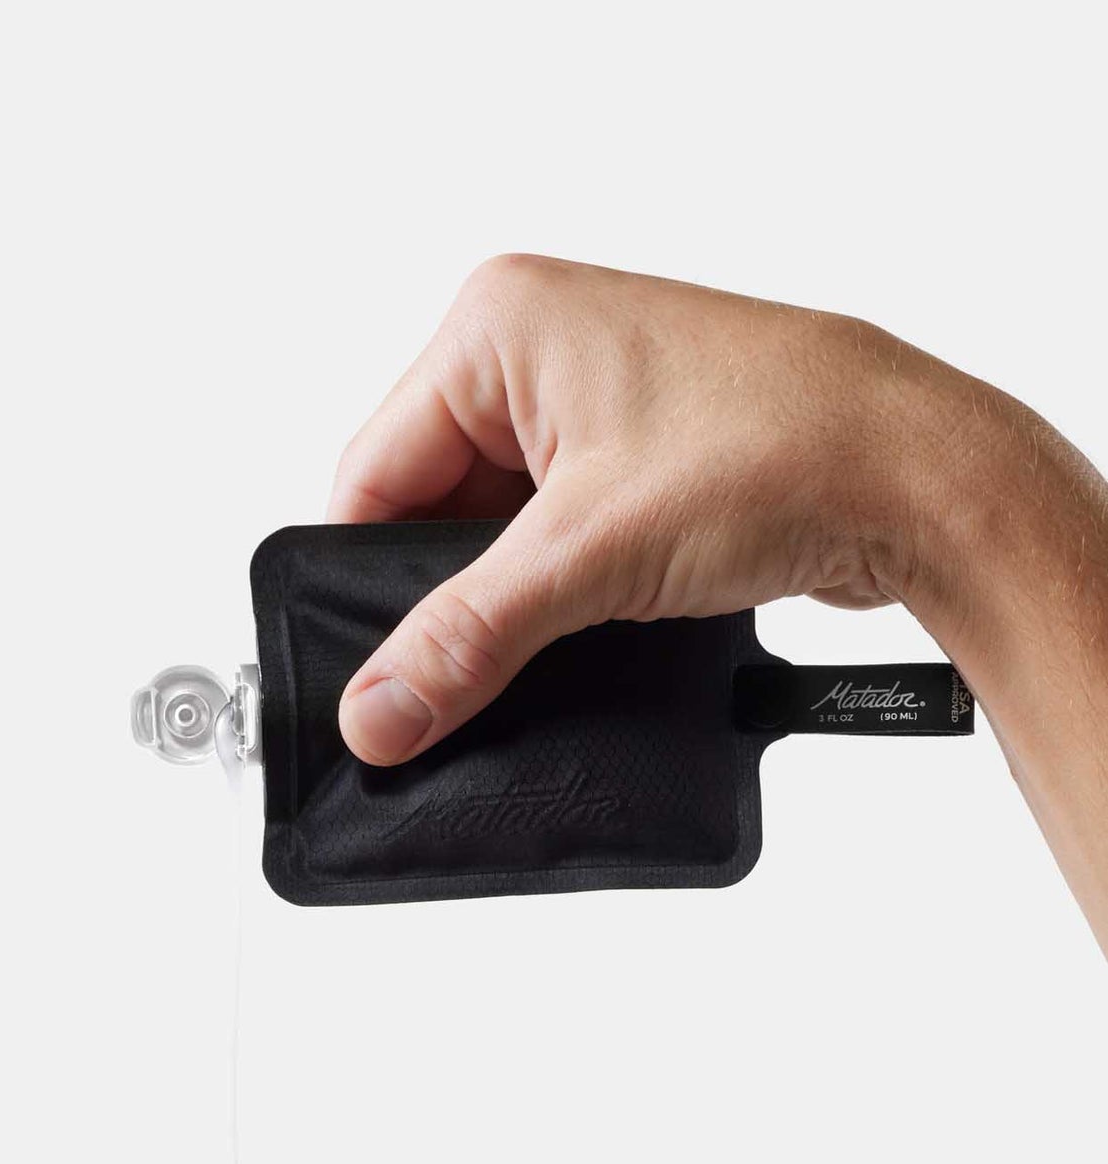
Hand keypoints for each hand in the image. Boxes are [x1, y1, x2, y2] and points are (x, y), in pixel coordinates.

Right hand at [330, 255, 1107, 947]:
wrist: (925, 483)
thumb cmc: (785, 449)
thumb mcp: (589, 555)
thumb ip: (464, 638)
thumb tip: (377, 712)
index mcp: (497, 324)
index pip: (372, 471)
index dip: (364, 581)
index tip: (369, 677)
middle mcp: (537, 348)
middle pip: (429, 505)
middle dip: (446, 594)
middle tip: (456, 673)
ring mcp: (592, 401)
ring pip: (494, 530)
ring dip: (509, 599)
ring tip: (542, 640)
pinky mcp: (636, 455)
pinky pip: (555, 536)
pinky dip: (556, 592)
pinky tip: (577, 631)